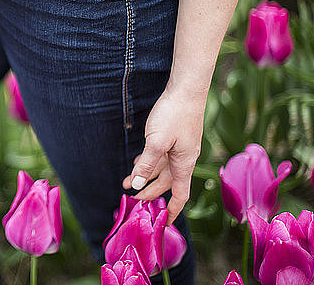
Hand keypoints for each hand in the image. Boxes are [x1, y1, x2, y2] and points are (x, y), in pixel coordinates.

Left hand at [122, 86, 205, 225]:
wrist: (186, 89)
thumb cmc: (174, 114)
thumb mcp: (157, 142)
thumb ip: (147, 164)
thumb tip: (138, 185)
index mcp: (184, 164)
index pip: (180, 195)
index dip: (173, 211)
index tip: (165, 224)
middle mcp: (184, 158)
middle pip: (168, 184)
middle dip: (150, 193)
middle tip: (133, 200)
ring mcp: (180, 147)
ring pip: (161, 169)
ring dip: (145, 176)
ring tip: (127, 183)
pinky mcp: (174, 137)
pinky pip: (161, 156)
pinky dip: (149, 163)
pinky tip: (137, 163)